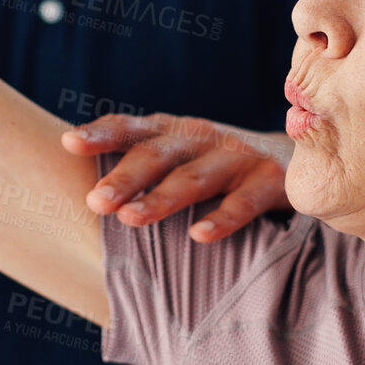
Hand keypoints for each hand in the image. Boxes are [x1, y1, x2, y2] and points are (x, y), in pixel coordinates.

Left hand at [62, 113, 292, 241]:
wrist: (295, 160)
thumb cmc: (217, 163)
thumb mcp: (178, 154)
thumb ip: (136, 163)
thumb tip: (77, 191)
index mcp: (172, 131)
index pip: (130, 128)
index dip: (101, 133)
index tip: (69, 142)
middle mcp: (201, 138)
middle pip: (157, 155)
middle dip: (125, 177)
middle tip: (94, 201)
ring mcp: (236, 158)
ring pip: (194, 179)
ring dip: (161, 198)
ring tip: (130, 219)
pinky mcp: (269, 182)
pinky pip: (243, 204)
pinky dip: (221, 218)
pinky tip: (199, 236)